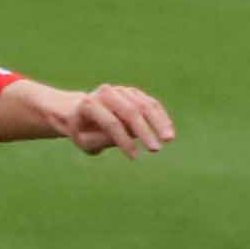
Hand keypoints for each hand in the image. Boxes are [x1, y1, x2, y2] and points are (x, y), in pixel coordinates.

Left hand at [53, 84, 176, 157]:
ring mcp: (121, 91)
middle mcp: (106, 93)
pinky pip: (151, 103)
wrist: (80, 111)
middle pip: (130, 111)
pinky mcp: (134, 93)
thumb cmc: (82, 131)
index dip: (124, 140)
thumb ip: (101, 140)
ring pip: (144, 105)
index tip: (134, 157)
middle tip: (155, 149)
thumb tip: (128, 137)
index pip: (111, 123)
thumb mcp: (84, 141)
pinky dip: (161, 116)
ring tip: (169, 139)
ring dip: (158, 122)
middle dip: (144, 131)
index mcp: (89, 104)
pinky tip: (169, 131)